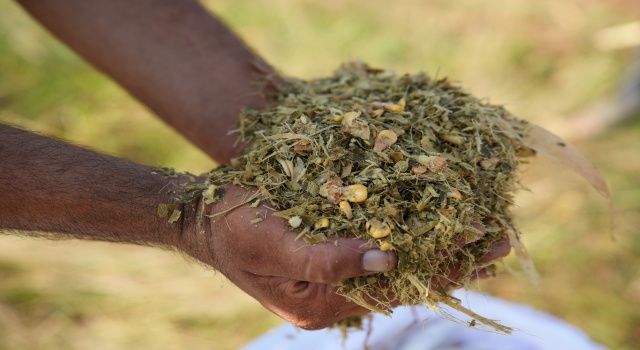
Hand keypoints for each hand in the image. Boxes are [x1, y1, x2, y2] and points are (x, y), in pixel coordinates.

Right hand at [176, 185, 509, 328]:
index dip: (441, 267)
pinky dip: (414, 233)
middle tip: (502, 241)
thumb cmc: (233, 231)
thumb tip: (387, 260)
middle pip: (408, 280)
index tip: (481, 243)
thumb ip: (326, 261)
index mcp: (322, 303)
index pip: (396, 289)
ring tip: (484, 232)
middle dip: (455, 261)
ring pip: (400, 263)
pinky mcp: (332, 249)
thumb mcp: (273, 246)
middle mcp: (335, 293)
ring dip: (441, 246)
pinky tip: (436, 218)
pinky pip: (382, 245)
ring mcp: (335, 272)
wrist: (206, 218)